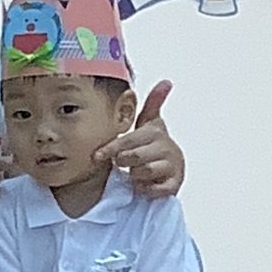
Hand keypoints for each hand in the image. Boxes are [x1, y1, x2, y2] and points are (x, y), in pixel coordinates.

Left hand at [93, 80, 184, 198]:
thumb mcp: (150, 124)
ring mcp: (173, 167)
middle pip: (133, 157)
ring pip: (143, 172)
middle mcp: (167, 148)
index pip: (128, 140)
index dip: (111, 148)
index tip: (97, 156)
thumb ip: (153, 103)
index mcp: (156, 132)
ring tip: (135, 173)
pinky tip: (143, 184)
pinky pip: (155, 190)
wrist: (171, 168)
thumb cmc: (153, 146)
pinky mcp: (174, 185)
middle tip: (121, 163)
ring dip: (135, 175)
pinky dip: (146, 189)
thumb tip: (167, 81)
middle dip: (123, 162)